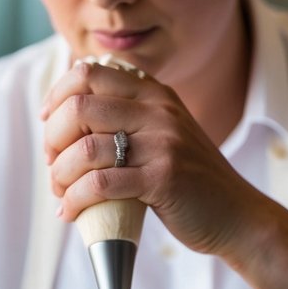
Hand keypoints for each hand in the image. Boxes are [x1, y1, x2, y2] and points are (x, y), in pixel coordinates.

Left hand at [40, 59, 270, 261]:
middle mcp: (158, 111)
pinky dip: (75, 201)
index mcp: (155, 94)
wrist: (238, 216)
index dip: (58, 95)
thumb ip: (131, 119)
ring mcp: (162, 143)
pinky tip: (71, 213)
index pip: (89, 72)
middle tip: (52, 164)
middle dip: (53, 139)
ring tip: (60, 194)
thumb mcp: (167, 134)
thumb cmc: (193, 182)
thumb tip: (72, 117)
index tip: (48, 122)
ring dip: (59, 176)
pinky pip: (100, 184)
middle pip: (79, 107)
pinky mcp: (163, 179)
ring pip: (85, 149)